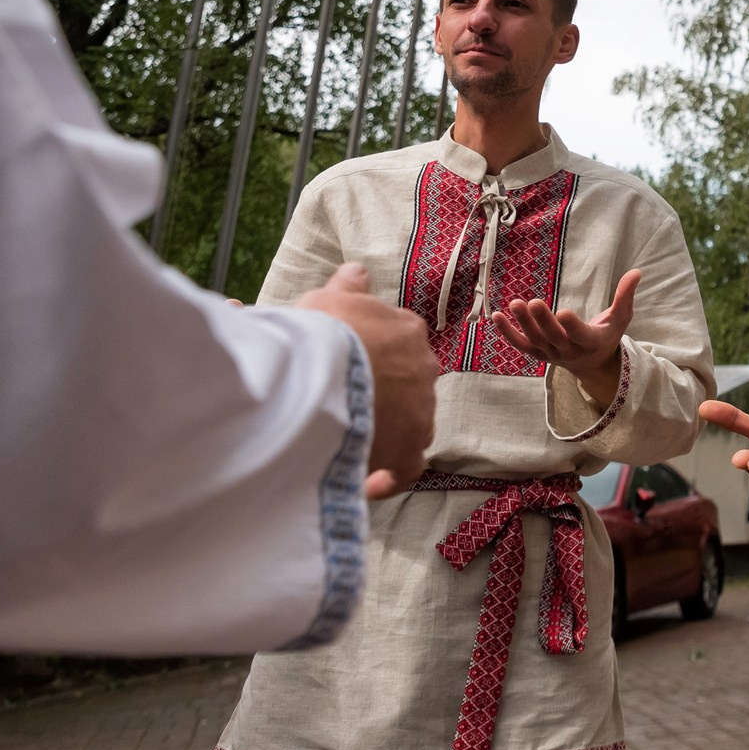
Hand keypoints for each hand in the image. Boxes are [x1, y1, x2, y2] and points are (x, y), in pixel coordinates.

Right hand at [297, 263, 436, 499]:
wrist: (325, 376)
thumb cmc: (325, 334)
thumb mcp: (330, 298)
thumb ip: (347, 286)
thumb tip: (357, 270)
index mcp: (408, 333)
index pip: (399, 343)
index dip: (373, 353)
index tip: (349, 363)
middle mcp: (423, 371)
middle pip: (406, 385)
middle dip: (382, 393)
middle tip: (345, 403)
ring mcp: (421, 413)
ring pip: (408, 425)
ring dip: (384, 432)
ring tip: (347, 440)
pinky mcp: (408, 452)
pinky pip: (402, 469)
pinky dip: (385, 476)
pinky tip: (366, 479)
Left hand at [491, 269, 639, 410]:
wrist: (592, 364)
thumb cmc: (608, 335)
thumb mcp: (620, 318)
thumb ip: (625, 296)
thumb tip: (637, 271)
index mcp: (591, 343)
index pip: (580, 336)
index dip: (572, 326)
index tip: (564, 312)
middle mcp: (569, 351)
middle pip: (553, 338)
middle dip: (543, 321)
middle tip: (533, 302)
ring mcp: (551, 354)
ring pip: (534, 341)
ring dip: (522, 324)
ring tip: (514, 304)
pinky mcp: (538, 354)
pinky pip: (520, 345)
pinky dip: (507, 333)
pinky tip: (496, 316)